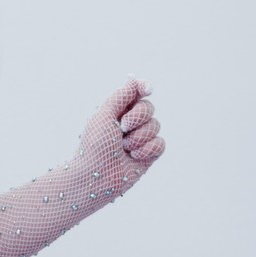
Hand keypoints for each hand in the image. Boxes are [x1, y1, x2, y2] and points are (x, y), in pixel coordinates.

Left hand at [75, 77, 164, 196]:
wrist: (96, 177)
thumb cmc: (94, 146)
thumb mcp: (104, 115)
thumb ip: (120, 96)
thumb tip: (133, 79)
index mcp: (117, 111)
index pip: (136, 93)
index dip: (144, 88)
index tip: (146, 89)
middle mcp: (130, 124)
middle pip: (148, 107)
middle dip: (137, 117)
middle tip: (122, 128)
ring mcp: (140, 139)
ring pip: (155, 125)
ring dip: (138, 137)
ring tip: (123, 148)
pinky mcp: (149, 155)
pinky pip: (160, 144)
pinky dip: (147, 149)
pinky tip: (134, 158)